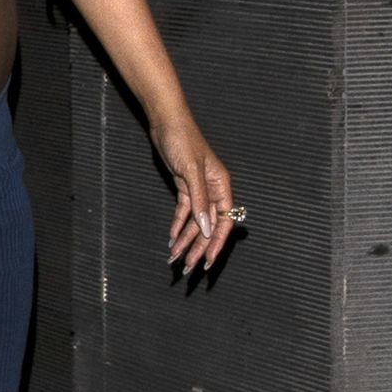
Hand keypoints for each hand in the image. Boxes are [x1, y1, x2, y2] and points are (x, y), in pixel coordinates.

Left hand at [151, 112, 238, 276]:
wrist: (167, 123)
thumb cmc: (183, 141)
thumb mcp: (191, 172)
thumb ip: (200, 201)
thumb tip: (208, 229)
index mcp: (222, 186)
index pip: (224, 221)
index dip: (217, 243)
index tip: (208, 262)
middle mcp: (214, 190)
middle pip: (209, 226)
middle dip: (198, 248)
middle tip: (187, 268)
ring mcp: (199, 190)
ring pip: (195, 222)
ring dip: (185, 240)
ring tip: (174, 258)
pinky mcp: (185, 187)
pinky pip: (184, 213)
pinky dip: (178, 226)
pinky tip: (172, 240)